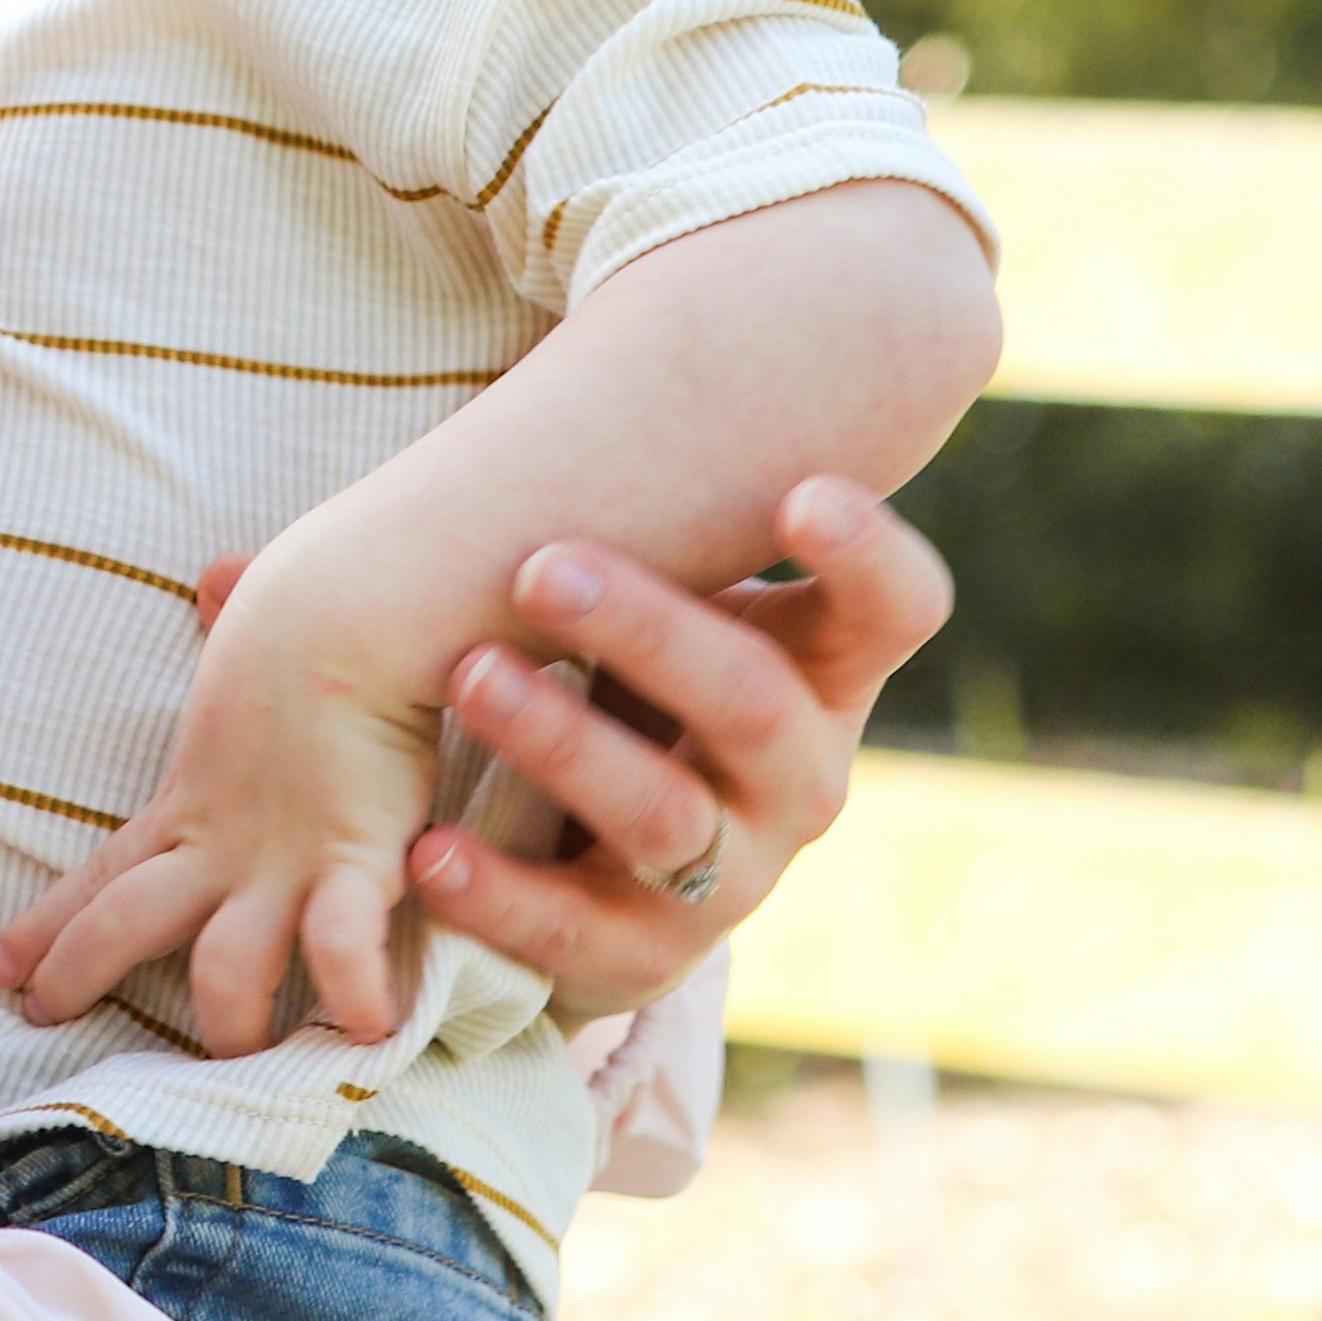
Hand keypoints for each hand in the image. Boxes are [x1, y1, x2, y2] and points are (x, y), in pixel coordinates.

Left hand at [0, 524, 458, 1053]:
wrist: (357, 594)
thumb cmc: (313, 604)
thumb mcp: (254, 629)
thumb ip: (232, 615)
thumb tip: (215, 578)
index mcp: (196, 799)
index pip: (106, 874)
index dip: (52, 924)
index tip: (0, 968)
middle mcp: (226, 841)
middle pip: (127, 922)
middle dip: (79, 970)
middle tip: (38, 1015)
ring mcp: (284, 858)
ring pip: (224, 969)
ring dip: (230, 1024)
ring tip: (240, 1062)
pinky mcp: (353, 858)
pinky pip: (342, 944)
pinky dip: (352, 988)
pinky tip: (365, 1026)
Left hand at [404, 476, 948, 1021]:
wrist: (605, 861)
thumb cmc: (628, 671)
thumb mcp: (639, 585)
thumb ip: (588, 499)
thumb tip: (504, 359)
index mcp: (820, 665)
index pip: (896, 610)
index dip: (868, 553)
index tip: (802, 491)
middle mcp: (801, 772)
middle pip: (755, 705)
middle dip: (652, 630)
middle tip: (544, 565)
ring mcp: (732, 873)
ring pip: (666, 817)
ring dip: (563, 743)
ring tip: (472, 677)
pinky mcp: (648, 960)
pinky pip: (583, 939)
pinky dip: (499, 896)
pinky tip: (425, 850)